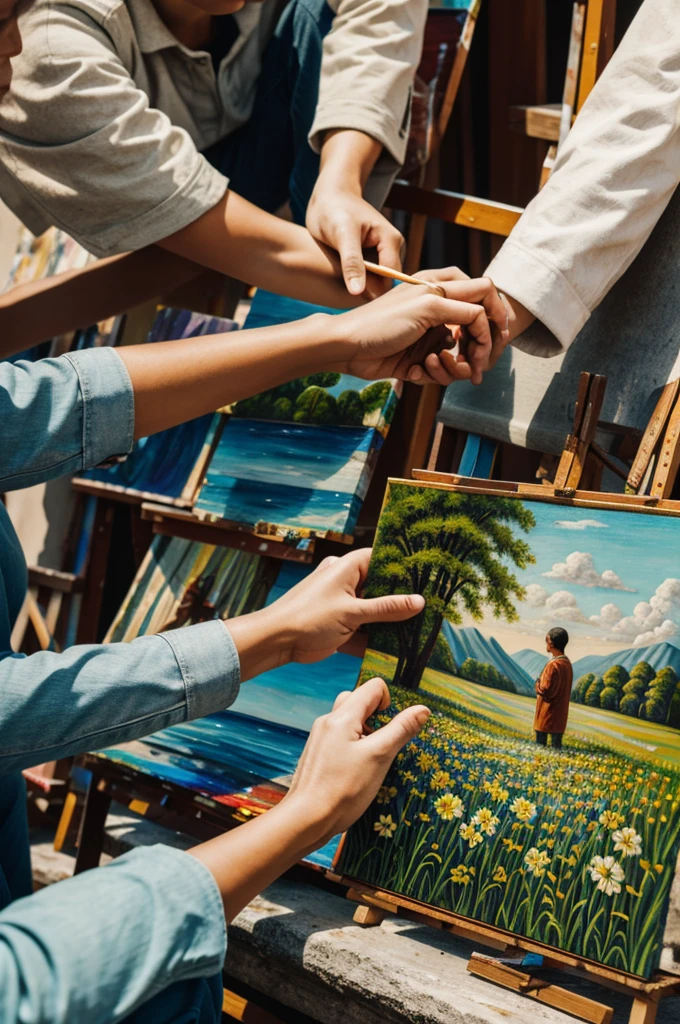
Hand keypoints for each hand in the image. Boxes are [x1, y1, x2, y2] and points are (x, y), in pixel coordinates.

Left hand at [187, 678, 428, 919]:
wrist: (306, 818)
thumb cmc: (344, 789)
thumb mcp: (379, 757)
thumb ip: (401, 730)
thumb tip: (423, 709)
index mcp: (342, 716)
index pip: (373, 687)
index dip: (389, 702)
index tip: (391, 729)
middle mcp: (328, 720)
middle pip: (359, 699)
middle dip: (376, 715)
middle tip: (381, 744)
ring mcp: (320, 737)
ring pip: (349, 719)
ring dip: (365, 731)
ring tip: (369, 759)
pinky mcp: (317, 753)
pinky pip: (339, 736)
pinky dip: (353, 743)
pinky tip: (355, 770)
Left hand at [226, 548, 423, 679]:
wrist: (276, 641)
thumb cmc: (308, 616)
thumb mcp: (353, 611)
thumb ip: (386, 608)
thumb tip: (418, 602)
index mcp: (348, 567)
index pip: (382, 558)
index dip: (403, 565)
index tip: (428, 572)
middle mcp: (347, 582)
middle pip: (381, 586)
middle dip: (401, 597)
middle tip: (432, 602)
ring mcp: (344, 604)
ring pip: (375, 610)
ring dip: (391, 621)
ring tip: (423, 625)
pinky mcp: (341, 625)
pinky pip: (365, 629)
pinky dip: (378, 637)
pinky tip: (401, 647)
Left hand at [306, 128, 403, 298]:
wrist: (327, 196)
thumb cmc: (333, 209)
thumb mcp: (341, 234)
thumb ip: (351, 263)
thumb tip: (359, 292)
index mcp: (391, 240)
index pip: (392, 279)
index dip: (377, 296)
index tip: (362, 314)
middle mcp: (391, 249)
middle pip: (386, 284)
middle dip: (371, 296)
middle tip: (351, 312)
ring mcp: (382, 255)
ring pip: (376, 283)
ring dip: (363, 292)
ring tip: (345, 304)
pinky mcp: (371, 259)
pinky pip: (368, 279)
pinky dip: (357, 286)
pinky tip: (344, 294)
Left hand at [329, 268, 509, 384]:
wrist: (347, 348)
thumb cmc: (381, 322)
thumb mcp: (427, 307)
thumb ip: (463, 308)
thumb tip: (485, 319)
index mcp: (440, 290)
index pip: (483, 293)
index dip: (495, 315)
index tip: (499, 338)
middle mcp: (438, 312)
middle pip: (476, 331)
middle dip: (477, 351)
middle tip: (475, 366)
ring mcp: (429, 337)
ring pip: (459, 356)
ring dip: (450, 367)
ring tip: (429, 365)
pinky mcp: (418, 359)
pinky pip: (439, 371)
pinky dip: (429, 374)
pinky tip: (411, 371)